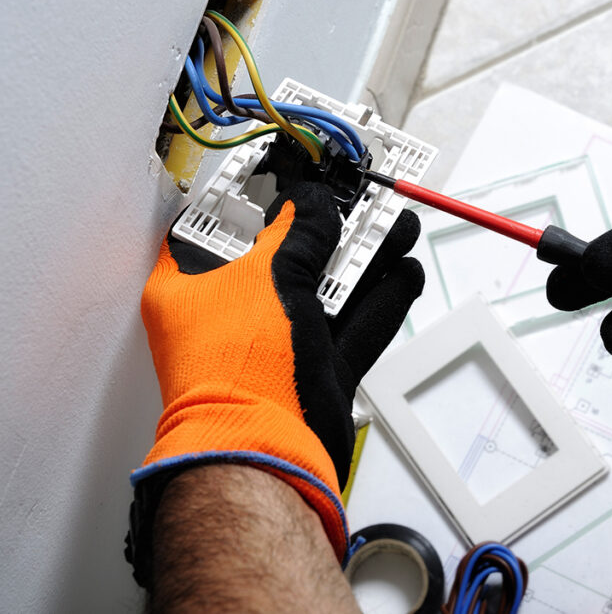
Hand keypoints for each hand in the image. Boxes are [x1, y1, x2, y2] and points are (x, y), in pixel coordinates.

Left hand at [128, 182, 422, 582]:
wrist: (265, 454)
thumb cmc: (239, 371)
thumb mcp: (269, 278)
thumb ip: (297, 233)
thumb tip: (312, 204)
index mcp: (193, 288)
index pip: (222, 225)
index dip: (258, 195)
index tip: (294, 172)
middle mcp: (233, 315)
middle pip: (288, 255)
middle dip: (333, 227)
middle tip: (363, 200)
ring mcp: (277, 345)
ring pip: (329, 291)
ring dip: (367, 260)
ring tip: (398, 228)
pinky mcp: (316, 372)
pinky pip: (354, 327)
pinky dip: (381, 302)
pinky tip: (403, 275)